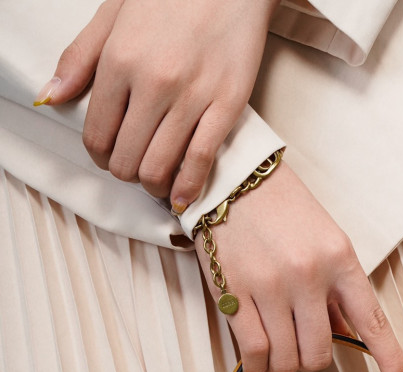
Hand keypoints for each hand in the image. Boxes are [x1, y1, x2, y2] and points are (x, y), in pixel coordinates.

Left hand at [34, 0, 278, 210]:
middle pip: (127, 159)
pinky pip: (201, 161)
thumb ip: (80, 57)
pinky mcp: (227, 105)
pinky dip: (188, 188)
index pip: (97, 134)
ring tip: (156, 181)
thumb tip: (51, 97)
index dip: (100, 155)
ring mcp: (192, 97)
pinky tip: (182, 198)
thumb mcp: (114, 14)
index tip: (110, 155)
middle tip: (134, 168)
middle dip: (126, 173)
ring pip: (160, 168)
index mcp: (120, 59)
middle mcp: (154, 82)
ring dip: (153, 185)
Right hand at [197, 162, 402, 371]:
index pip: (373, 322)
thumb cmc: (283, 211)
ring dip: (283, 363)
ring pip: (287, 358)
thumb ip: (336, 291)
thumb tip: (343, 334)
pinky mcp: (235, 294)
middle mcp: (309, 275)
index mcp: (341, 260)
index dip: (391, 360)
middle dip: (311, 359)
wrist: (234, 180)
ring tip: (277, 343)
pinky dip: (258, 364)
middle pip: (319, 353)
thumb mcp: (326, 242)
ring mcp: (271, 287)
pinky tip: (258, 354)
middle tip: (301, 342)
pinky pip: (253, 353)